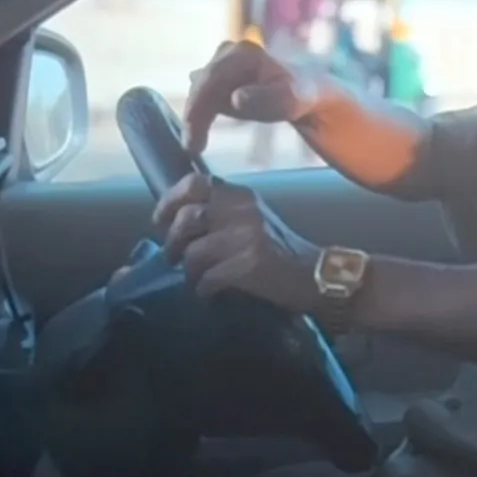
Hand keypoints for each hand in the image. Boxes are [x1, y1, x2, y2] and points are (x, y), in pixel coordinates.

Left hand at [151, 172, 324, 312]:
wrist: (316, 275)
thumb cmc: (280, 250)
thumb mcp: (253, 219)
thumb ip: (222, 212)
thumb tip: (177, 220)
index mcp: (242, 195)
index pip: (195, 183)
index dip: (170, 201)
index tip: (160, 220)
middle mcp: (243, 210)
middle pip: (187, 218)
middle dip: (172, 242)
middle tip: (172, 257)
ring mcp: (247, 236)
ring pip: (193, 252)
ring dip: (188, 270)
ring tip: (194, 278)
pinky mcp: (249, 265)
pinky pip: (208, 278)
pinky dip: (203, 289)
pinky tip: (209, 293)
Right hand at [184, 40, 345, 152]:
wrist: (308, 95)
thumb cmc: (300, 96)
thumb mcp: (290, 100)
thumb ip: (266, 98)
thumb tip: (236, 98)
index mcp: (243, 53)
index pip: (211, 80)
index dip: (198, 109)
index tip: (194, 138)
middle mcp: (227, 53)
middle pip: (201, 86)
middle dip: (194, 116)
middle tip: (192, 148)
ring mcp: (222, 65)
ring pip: (199, 93)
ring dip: (195, 118)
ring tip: (195, 146)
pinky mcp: (220, 80)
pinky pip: (203, 98)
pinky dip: (200, 118)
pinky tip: (199, 138)